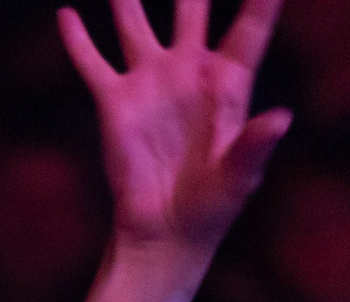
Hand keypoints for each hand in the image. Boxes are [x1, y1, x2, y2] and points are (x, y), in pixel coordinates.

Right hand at [57, 0, 290, 265]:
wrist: (165, 231)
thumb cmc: (212, 206)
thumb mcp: (240, 177)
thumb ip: (255, 145)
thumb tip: (282, 118)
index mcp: (229, 83)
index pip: (250, 27)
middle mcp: (189, 71)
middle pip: (193, 7)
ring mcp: (151, 82)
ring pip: (136, 23)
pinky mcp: (116, 102)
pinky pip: (94, 63)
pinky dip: (79, 40)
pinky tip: (67, 14)